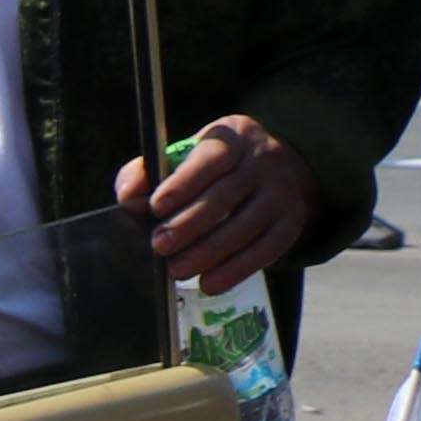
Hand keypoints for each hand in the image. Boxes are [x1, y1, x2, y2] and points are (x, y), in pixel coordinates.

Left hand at [125, 115, 313, 287]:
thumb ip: (150, 174)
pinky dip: (236, 270)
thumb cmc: (214, 168)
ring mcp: (282, 192)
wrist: (276, 172)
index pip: (210, 157)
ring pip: (245, 226)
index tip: (156, 206)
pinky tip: (209, 283)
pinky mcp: (291, 222)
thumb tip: (128, 196)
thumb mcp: (185, 158)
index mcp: (233, 136)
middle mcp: (264, 159)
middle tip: (159, 246)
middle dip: (189, 225)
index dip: (184, 183)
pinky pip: (266, 250)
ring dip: (208, 253)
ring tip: (177, 271)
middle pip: (226, 195)